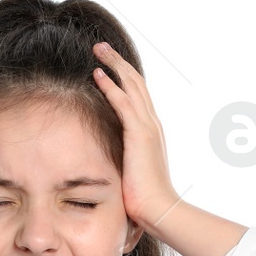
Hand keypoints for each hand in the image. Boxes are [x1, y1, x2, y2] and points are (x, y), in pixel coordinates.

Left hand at [91, 42, 179, 228]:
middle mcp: (152, 123)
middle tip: (101, 46)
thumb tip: (111, 160)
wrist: (159, 209)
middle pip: (136, 82)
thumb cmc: (144, 198)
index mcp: (151, 131)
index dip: (124, 76)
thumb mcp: (133, 171)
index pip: (138, 95)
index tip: (107, 65)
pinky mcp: (139, 135)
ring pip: (131, 85)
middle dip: (118, 62)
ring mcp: (148, 127)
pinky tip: (97, 75)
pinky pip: (123, 103)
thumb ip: (125, 159)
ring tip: (98, 49)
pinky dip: (111, 87)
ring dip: (113, 65)